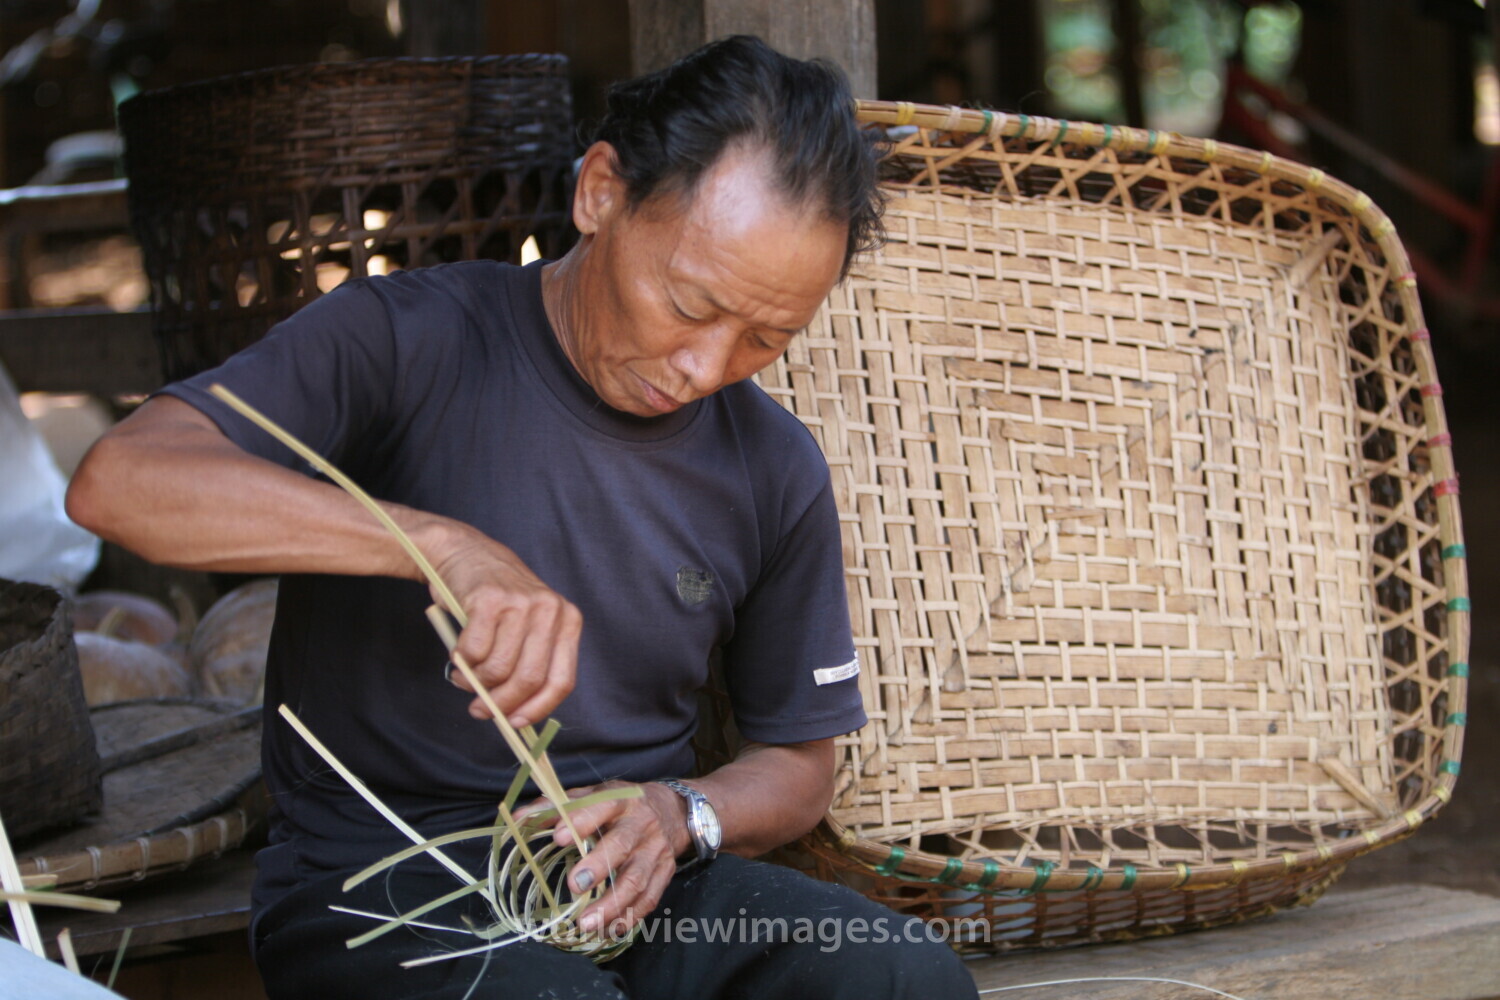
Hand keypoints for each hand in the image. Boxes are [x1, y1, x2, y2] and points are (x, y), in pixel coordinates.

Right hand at [423, 522, 580, 726]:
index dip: (538, 708)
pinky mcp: (489, 599)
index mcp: (568, 621)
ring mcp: (520, 603)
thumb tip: (516, 714)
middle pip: (529, 678)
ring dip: (476, 683)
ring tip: (465, 678)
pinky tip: (458, 656)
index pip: (562, 680)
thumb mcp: (527, 627)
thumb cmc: (498, 602)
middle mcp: (550, 610)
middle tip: (480, 710)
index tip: (515, 723)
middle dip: (501, 703)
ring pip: (498, 668)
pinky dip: (461, 663)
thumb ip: (528, 664)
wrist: (466, 554)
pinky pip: (473, 652)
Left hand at [518, 780, 690, 935]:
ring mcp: (655, 850)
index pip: (604, 806)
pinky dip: (629, 917)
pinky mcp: (664, 872)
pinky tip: (608, 930)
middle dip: (598, 866)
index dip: (581, 821)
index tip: (557, 837)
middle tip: (575, 886)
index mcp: (622, 800)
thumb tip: (517, 818)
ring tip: (586, 922)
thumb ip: (556, 805)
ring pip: (637, 878)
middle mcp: (642, 824)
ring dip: (612, 903)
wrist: (675, 810)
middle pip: (622, 845)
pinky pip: (649, 898)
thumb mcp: (594, 795)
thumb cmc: (622, 805)